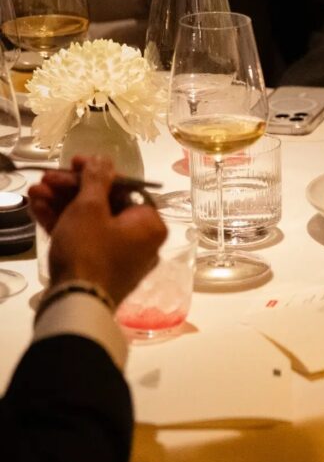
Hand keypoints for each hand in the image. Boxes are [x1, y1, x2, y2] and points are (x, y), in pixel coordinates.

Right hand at [28, 156, 167, 305]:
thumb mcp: (90, 207)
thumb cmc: (89, 249)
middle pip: (105, 205)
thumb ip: (97, 179)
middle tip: (47, 179)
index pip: (126, 188)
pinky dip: (64, 224)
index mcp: (150, 225)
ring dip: (62, 204)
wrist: (76, 301)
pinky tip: (38, 209)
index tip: (74, 163)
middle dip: (71, 190)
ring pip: (91, 222)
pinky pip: (86, 240)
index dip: (96, 173)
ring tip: (35, 192)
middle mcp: (142, 241)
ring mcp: (122, 258)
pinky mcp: (102, 270)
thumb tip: (104, 160)